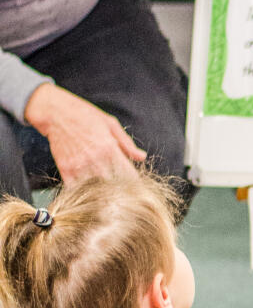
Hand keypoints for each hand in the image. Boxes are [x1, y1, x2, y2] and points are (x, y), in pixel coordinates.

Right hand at [24, 82, 144, 186]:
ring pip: (96, 191)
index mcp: (110, 149)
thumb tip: (142, 157)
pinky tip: (88, 189)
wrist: (55, 113)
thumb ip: (127, 144)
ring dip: (102, 193)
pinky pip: (77, 189)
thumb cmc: (85, 115)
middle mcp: (96, 160)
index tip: (134, 186)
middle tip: (121, 193)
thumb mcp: (111, 124)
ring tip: (106, 193)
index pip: (129, 176)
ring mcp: (79, 166)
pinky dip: (83, 191)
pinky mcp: (66, 170)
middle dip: (120, 191)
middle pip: (114, 187)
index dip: (134, 183)